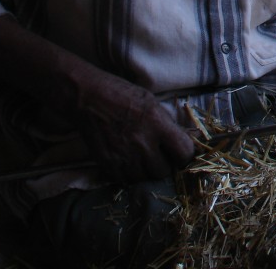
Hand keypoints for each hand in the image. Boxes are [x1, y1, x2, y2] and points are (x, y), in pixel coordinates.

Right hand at [70, 70, 196, 181]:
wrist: (90, 99)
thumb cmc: (124, 95)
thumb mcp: (153, 104)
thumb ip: (167, 125)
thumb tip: (180, 142)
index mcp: (158, 124)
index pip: (184, 153)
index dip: (184, 155)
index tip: (180, 154)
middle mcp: (143, 144)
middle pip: (163, 171)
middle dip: (163, 164)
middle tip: (157, 155)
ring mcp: (124, 157)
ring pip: (144, 178)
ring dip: (145, 171)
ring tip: (140, 157)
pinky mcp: (108, 165)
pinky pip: (126, 180)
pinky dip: (128, 173)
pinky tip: (126, 160)